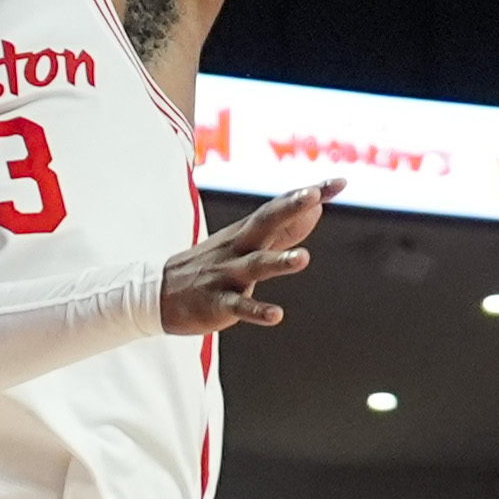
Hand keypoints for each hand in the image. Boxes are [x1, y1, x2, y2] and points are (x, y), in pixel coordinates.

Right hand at [157, 182, 337, 337]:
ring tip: (304, 258)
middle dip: (288, 208)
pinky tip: (276, 315)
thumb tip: (317, 209)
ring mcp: (227, 274)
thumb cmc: (212, 265)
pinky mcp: (217, 302)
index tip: (340, 182)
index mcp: (246, 233)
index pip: (279, 207)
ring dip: (280, 261)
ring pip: (255, 265)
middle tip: (314, 197)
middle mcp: (238, 248)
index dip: (309, 195)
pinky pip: (239, 306)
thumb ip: (284, 228)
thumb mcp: (245, 242)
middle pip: (265, 223)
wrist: (159, 293)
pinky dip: (257, 311)